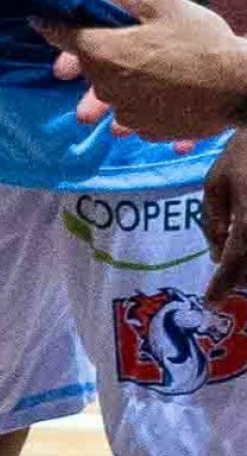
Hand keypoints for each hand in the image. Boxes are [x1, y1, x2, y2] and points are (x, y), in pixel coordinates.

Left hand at [38, 0, 246, 142]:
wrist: (235, 86)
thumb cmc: (201, 40)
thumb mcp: (167, 7)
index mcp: (103, 52)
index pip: (65, 37)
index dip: (50, 26)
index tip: (37, 20)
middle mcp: (104, 86)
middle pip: (89, 67)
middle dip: (94, 55)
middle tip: (113, 42)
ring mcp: (123, 112)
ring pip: (111, 93)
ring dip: (120, 80)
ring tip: (145, 68)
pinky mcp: (144, 129)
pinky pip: (134, 112)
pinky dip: (141, 100)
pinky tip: (163, 89)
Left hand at [206, 133, 246, 306]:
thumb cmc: (243, 153)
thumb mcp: (216, 183)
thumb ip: (213, 222)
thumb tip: (217, 257)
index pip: (237, 258)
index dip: (223, 285)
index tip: (211, 303)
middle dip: (242, 277)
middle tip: (226, 285)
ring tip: (236, 268)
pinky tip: (241, 251)